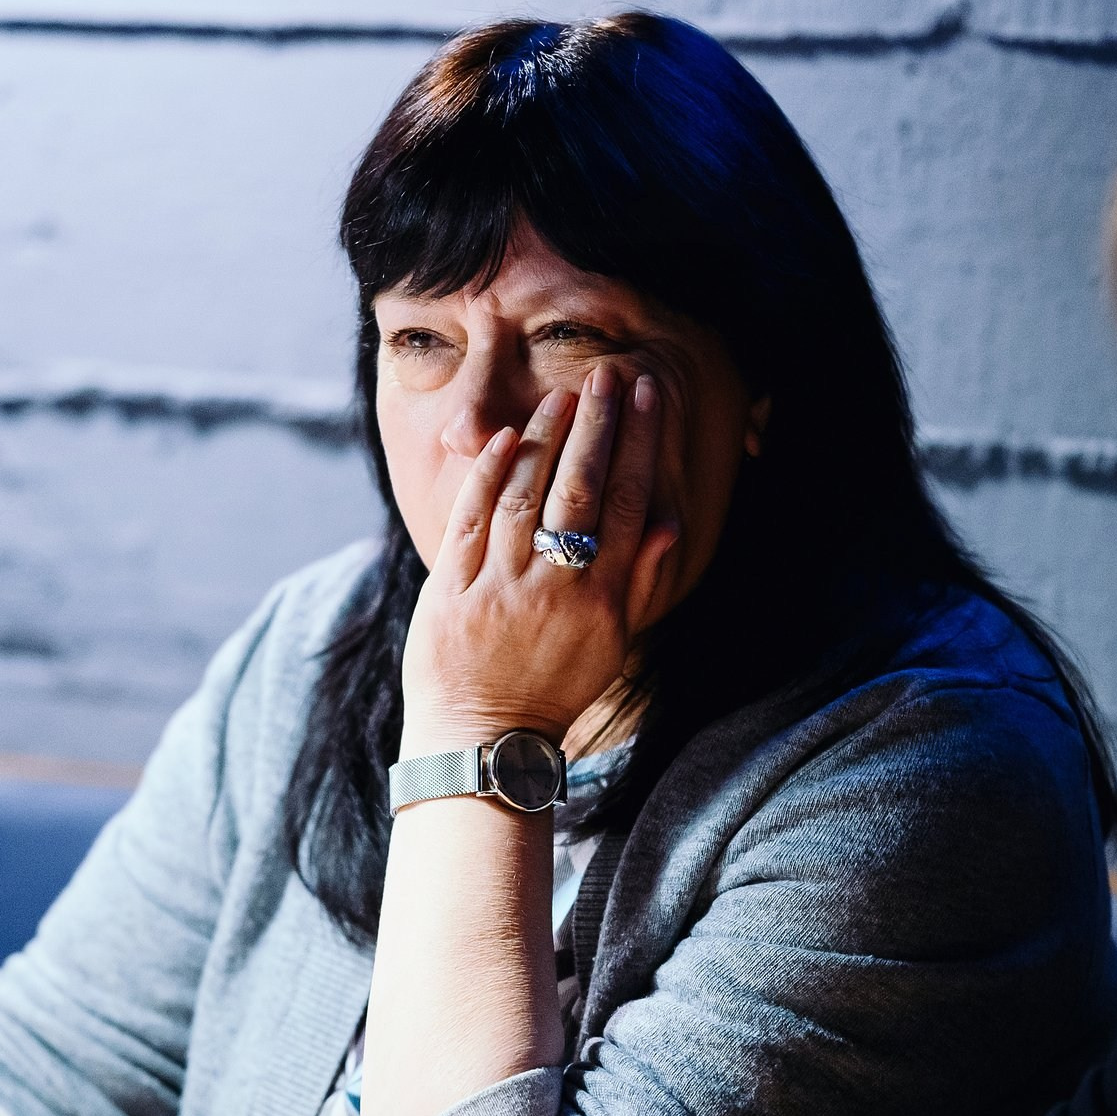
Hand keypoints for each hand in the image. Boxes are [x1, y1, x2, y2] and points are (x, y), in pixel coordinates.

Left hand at [400, 363, 675, 752]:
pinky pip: (471, 521)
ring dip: (547, 439)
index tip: (648, 398)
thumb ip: (639, 582)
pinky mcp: (451, 592)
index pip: (626, 504)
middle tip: (610, 376)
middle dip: (598, 426)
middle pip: (579, 490)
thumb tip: (666, 523)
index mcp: (600, 602)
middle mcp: (553, 590)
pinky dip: (489, 476)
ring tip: (564, 397)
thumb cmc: (553, 688)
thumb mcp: (611, 645)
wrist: (481, 739)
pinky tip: (509, 438)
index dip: (639, 445)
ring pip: (525, 497)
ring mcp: (499, 588)